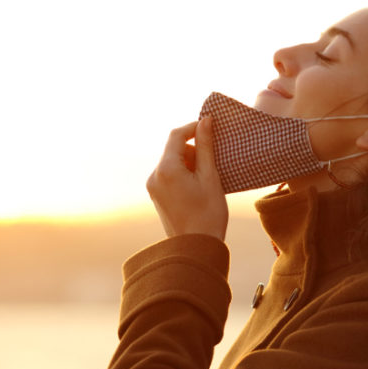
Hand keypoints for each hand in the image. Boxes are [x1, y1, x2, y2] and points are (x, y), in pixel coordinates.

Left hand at [145, 116, 228, 241]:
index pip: (177, 135)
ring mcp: (153, 186)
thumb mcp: (210, 176)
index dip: (194, 127)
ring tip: (207, 178)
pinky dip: (184, 173)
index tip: (211, 126)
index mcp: (166, 169)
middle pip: (174, 149)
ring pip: (172, 162)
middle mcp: (154, 175)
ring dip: (190, 162)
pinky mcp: (156, 195)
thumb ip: (206, 146)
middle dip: (194, 150)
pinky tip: (198, 187)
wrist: (196, 247)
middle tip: (214, 161)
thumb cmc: (208, 213)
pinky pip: (169, 175)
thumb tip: (205, 121)